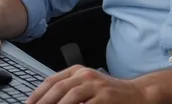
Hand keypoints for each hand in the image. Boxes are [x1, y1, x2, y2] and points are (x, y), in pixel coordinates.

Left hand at [26, 65, 148, 103]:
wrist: (135, 94)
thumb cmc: (108, 94)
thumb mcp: (86, 86)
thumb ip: (68, 90)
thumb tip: (44, 101)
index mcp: (78, 72)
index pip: (52, 81)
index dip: (37, 95)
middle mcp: (86, 76)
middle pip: (58, 89)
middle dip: (42, 103)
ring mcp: (96, 86)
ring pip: (69, 97)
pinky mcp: (105, 98)